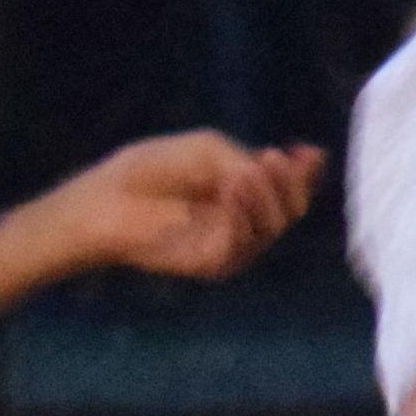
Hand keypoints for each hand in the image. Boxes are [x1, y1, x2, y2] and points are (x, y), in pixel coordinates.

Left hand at [17, 133, 323, 291]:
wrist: (105, 201)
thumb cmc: (150, 171)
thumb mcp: (211, 152)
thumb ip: (253, 162)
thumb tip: (310, 159)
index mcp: (243, 191)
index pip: (288, 186)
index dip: (303, 171)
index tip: (309, 153)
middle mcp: (243, 221)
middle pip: (292, 208)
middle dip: (291, 183)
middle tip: (274, 159)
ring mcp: (231, 244)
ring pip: (276, 225)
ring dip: (268, 195)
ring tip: (248, 172)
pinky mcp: (214, 263)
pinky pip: (247, 242)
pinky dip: (245, 213)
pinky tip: (234, 190)